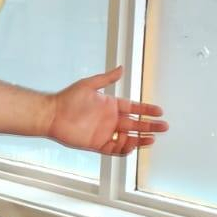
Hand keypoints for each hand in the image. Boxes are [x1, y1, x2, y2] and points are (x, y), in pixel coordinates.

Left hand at [48, 66, 167, 156]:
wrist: (52, 114)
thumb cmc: (67, 98)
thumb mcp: (89, 85)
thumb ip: (106, 79)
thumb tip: (121, 68)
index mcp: (110, 105)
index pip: (133, 107)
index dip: (146, 110)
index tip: (159, 111)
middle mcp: (109, 120)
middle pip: (135, 124)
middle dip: (150, 125)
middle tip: (164, 126)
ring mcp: (104, 133)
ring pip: (128, 138)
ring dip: (141, 139)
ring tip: (152, 138)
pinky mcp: (97, 144)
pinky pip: (115, 148)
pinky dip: (125, 148)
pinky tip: (133, 144)